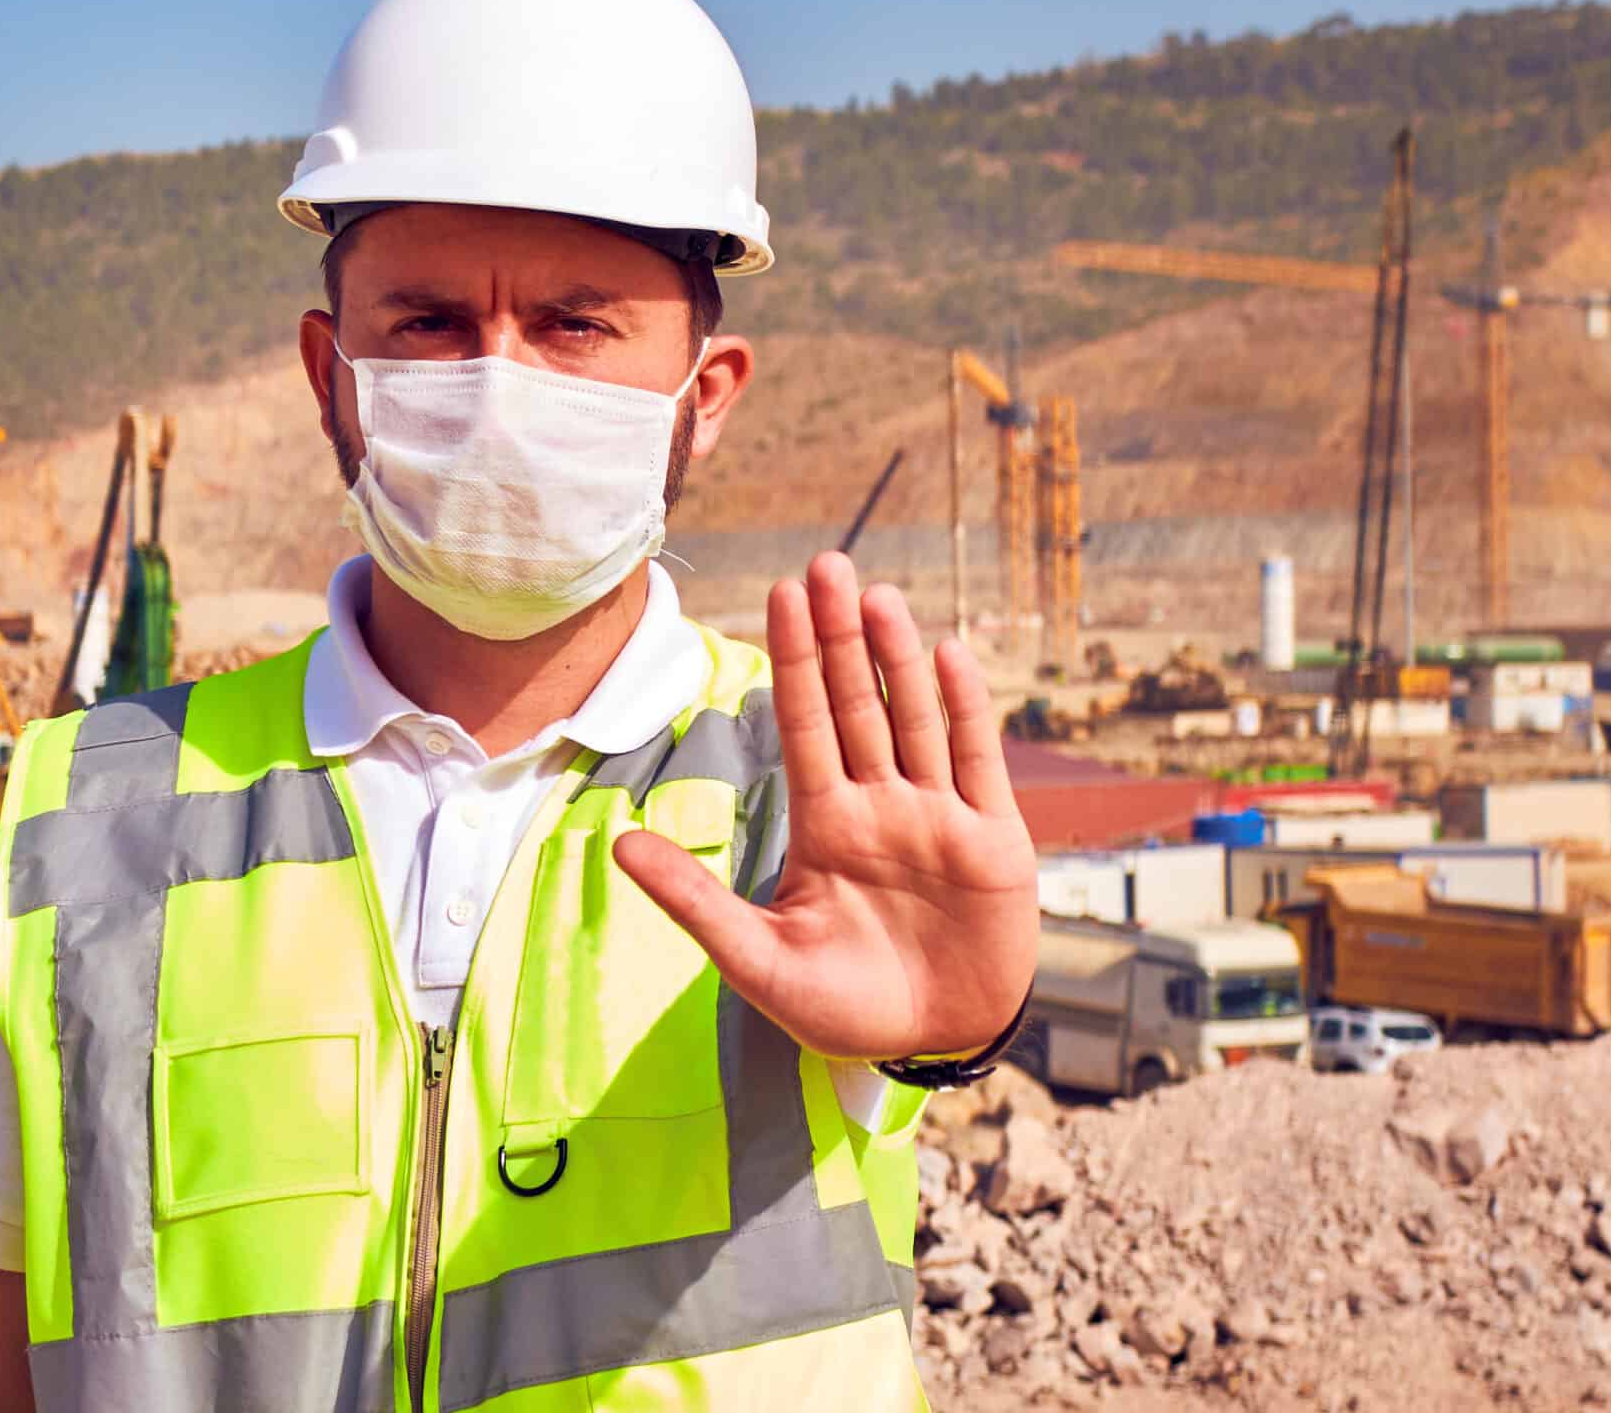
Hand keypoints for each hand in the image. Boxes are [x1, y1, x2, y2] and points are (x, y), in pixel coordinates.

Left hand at [613, 551, 1038, 1060]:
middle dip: (840, 637)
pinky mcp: (993, 838)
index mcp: (825, 826)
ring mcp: (938, 816)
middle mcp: (880, 805)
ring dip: (897, 660)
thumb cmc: (843, 1008)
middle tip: (826, 563)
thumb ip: (695, 901)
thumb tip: (617, 845)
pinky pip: (976, 761)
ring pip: (915, 719)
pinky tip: (948, 656)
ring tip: (878, 597)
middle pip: (857, 705)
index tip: (779, 594)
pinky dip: (964, 709)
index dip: (792, 660)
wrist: (932, 1046)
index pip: (805, 724)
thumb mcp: (757, 959)